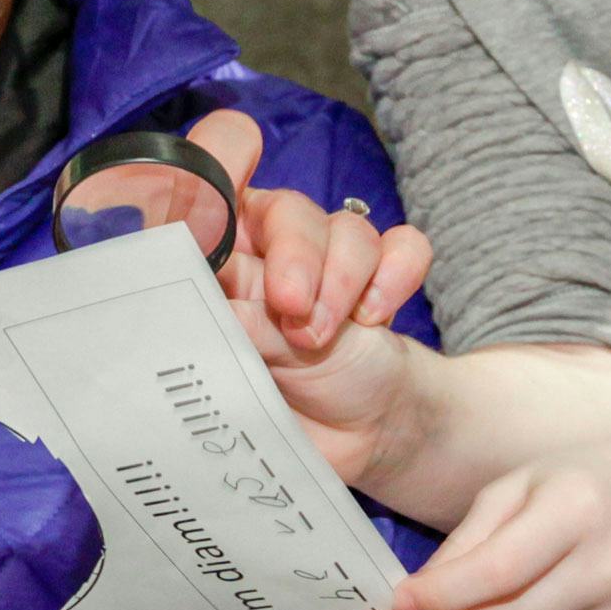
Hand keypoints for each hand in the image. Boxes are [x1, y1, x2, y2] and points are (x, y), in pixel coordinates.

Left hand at [181, 108, 433, 490]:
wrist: (344, 447)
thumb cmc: (270, 408)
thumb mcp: (236, 371)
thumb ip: (230, 324)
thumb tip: (222, 294)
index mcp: (214, 259)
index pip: (206, 184)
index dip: (212, 162)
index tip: (227, 173)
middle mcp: (266, 251)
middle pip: (287, 208)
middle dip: (297, 255)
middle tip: (292, 308)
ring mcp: (328, 262)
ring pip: (346, 227)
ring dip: (340, 283)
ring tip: (320, 340)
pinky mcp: (380, 277)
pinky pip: (404, 244)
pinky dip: (394, 276)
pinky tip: (374, 319)